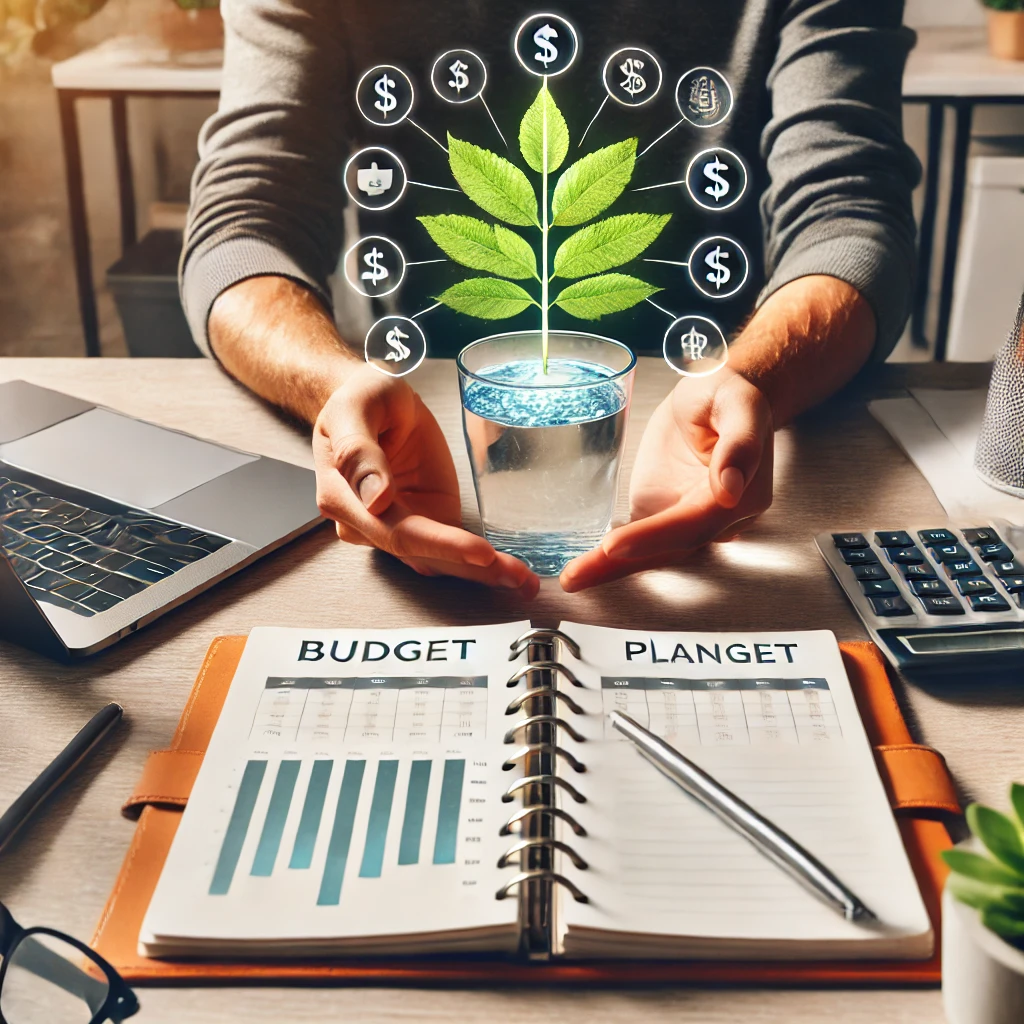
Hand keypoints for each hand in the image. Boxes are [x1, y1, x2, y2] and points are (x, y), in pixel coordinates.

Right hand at [313, 365, 539, 596]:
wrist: (371, 404)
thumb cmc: (360, 399)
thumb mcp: (356, 407)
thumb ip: (358, 450)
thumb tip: (375, 497)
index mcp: (344, 497)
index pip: (394, 531)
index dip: (441, 544)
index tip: (481, 552)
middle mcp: (368, 523)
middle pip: (422, 553)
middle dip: (472, 568)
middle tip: (519, 577)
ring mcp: (397, 527)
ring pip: (438, 560)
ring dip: (482, 574)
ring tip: (525, 582)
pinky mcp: (423, 523)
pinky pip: (449, 552)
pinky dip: (481, 566)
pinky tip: (511, 574)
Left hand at [560, 368, 772, 590]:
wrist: (720, 396)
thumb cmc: (730, 396)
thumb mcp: (740, 405)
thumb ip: (741, 444)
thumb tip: (730, 490)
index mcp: (742, 495)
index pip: (694, 524)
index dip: (654, 537)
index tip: (615, 545)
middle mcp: (717, 518)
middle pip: (669, 548)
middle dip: (621, 565)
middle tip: (575, 576)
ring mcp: (688, 519)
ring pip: (651, 553)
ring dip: (609, 569)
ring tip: (570, 579)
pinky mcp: (663, 514)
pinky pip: (638, 542)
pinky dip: (609, 559)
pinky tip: (580, 569)